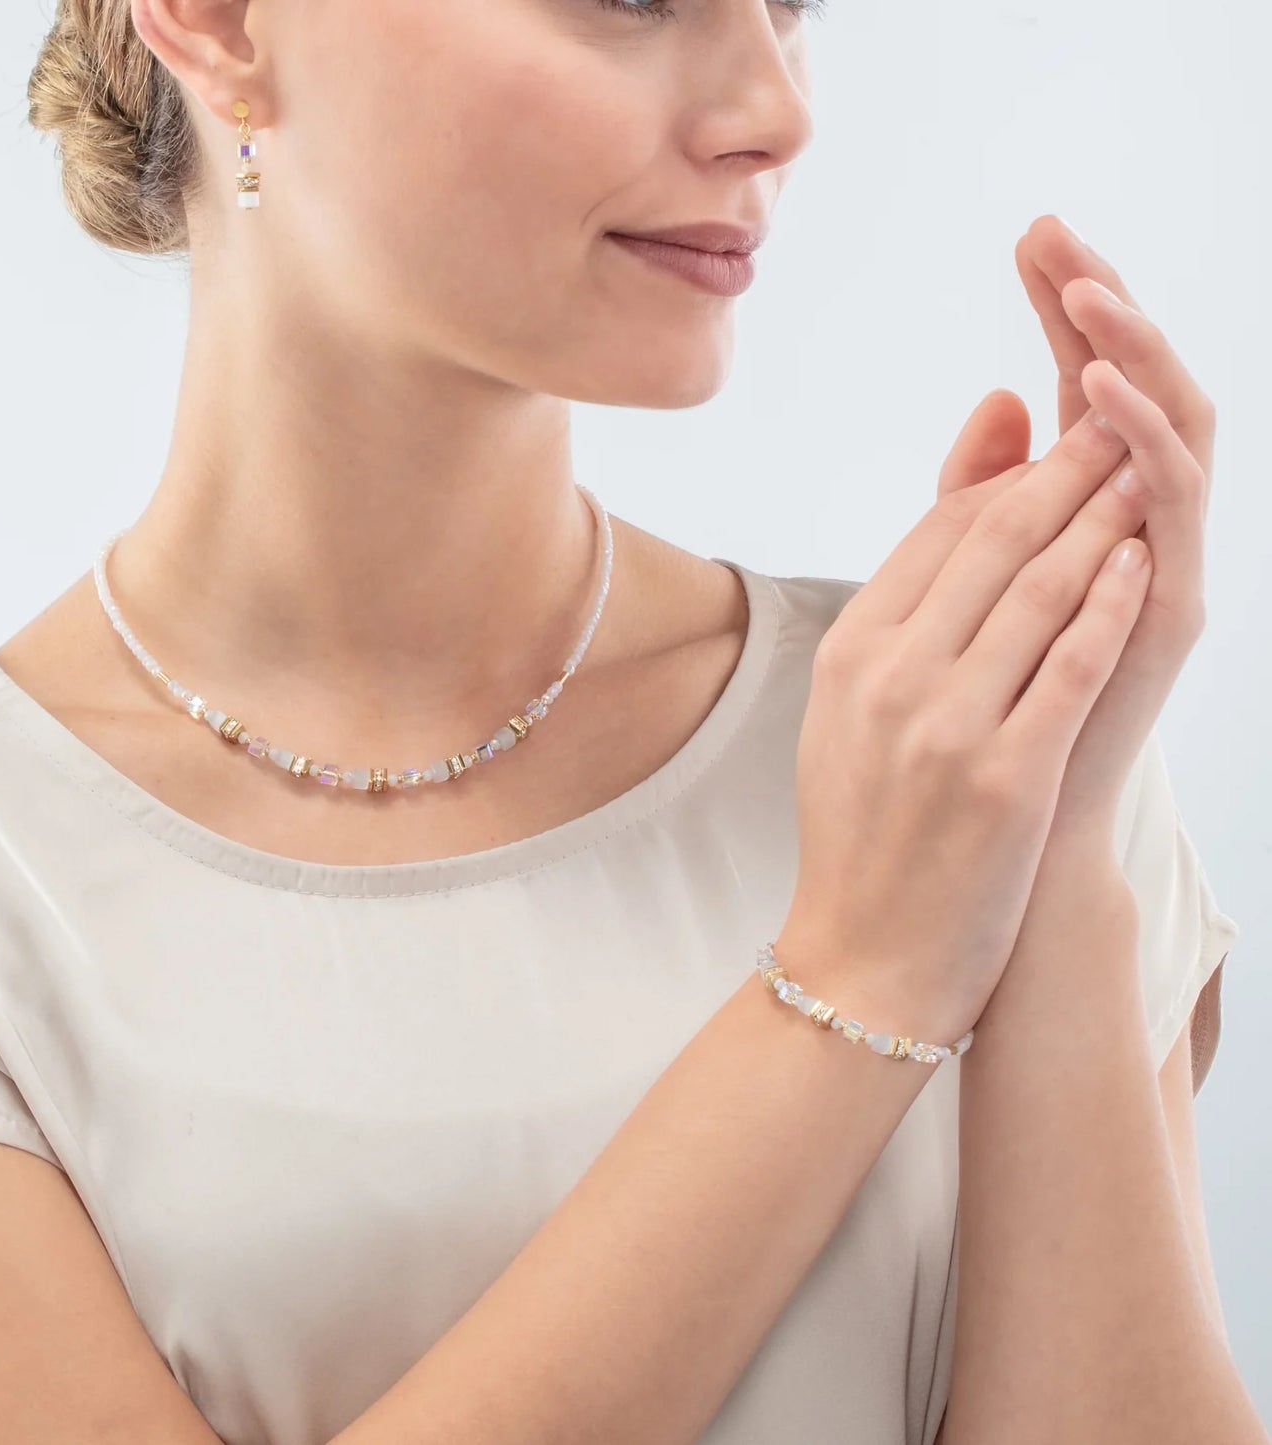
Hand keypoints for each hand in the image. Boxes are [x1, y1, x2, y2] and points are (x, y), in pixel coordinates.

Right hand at [780, 406, 1150, 1041]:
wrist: (866, 956)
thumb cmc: (865, 828)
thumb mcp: (853, 711)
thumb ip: (901, 611)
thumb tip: (927, 534)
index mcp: (848, 655)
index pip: (938, 534)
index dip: (1011, 477)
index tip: (1063, 443)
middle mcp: (889, 679)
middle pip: (992, 543)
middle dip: (1066, 471)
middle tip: (1119, 423)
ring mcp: (945, 727)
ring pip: (1038, 591)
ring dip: (1101, 522)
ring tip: (1144, 478)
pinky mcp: (1005, 778)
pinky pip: (1069, 666)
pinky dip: (1110, 607)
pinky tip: (1143, 567)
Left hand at [937, 215, 1214, 840]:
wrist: (1009, 831)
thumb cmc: (985, 708)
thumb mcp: (970, 579)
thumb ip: (978, 494)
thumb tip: (992, 402)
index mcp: (1084, 509)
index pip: (1081, 382)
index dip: (1060, 308)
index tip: (1028, 236)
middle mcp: (1134, 522)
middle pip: (1133, 386)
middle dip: (1100, 304)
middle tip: (1059, 234)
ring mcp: (1161, 559)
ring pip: (1167, 428)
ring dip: (1126, 354)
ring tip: (1083, 294)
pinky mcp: (1175, 605)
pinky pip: (1168, 504)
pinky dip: (1135, 440)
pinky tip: (1087, 394)